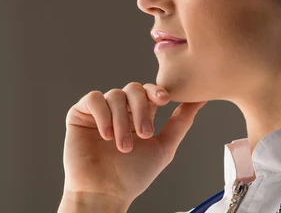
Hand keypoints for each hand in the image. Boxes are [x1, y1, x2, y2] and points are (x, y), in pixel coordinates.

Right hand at [61, 82, 206, 208]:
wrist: (104, 192)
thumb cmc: (133, 176)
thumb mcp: (163, 147)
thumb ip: (180, 122)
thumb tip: (200, 99)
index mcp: (138, 115)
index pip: (148, 91)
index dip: (156, 91)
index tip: (165, 100)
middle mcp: (119, 110)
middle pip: (133, 89)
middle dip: (142, 109)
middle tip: (145, 134)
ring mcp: (99, 111)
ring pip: (115, 95)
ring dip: (122, 120)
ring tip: (123, 146)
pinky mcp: (79, 114)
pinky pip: (93, 99)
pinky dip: (102, 114)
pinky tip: (106, 134)